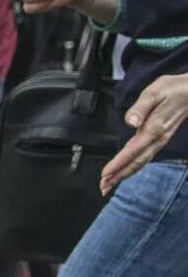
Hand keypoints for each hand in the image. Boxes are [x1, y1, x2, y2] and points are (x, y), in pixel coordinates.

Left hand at [102, 74, 187, 195]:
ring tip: (109, 184)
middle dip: (119, 175)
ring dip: (124, 174)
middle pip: (136, 162)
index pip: (132, 151)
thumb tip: (131, 121)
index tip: (105, 174)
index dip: (118, 164)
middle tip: (103, 187)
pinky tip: (124, 171)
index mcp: (154, 128)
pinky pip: (144, 157)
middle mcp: (157, 138)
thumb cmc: (172, 89)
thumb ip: (140, 107)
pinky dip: (132, 167)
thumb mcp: (153, 92)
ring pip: (140, 162)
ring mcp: (159, 140)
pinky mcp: (159, 139)